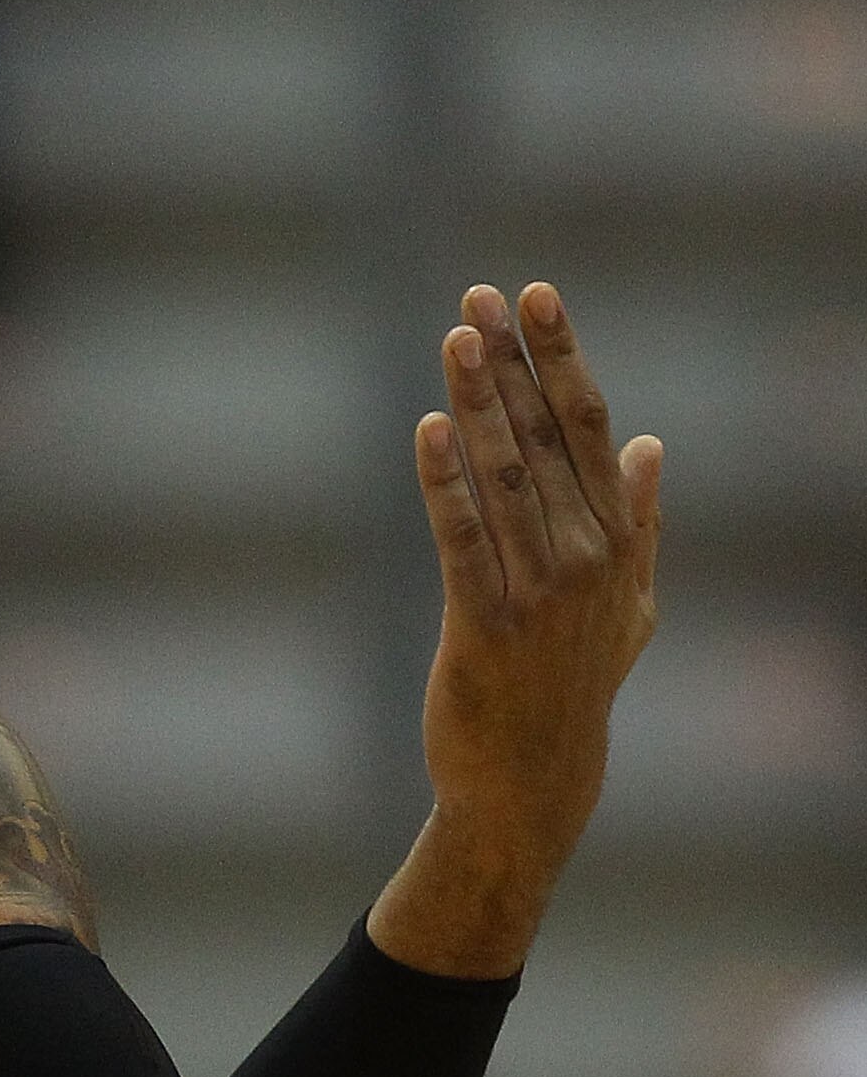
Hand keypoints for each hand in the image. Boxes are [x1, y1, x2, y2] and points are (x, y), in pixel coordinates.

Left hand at [375, 281, 661, 977]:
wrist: (536, 779)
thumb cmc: (576, 685)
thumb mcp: (630, 603)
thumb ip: (641, 521)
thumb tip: (651, 443)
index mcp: (616, 538)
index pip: (588, 425)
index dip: (559, 357)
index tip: (535, 297)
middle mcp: (585, 555)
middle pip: (545, 436)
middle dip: (513, 363)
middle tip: (481, 297)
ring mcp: (537, 591)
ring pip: (504, 476)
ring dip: (477, 403)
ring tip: (454, 339)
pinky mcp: (483, 625)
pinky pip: (462, 539)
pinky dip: (444, 482)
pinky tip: (427, 429)